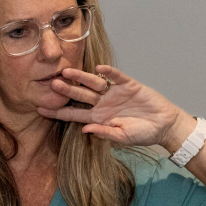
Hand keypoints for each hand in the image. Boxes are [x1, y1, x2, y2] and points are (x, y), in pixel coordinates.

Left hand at [37, 65, 195, 150]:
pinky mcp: (129, 85)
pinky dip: (109, 72)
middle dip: (66, 90)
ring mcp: (115, 93)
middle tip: (51, 84)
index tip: (41, 108)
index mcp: (99, 118)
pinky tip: (99, 68)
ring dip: (81, 78)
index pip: (74, 114)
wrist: (164, 125)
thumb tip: (85, 130)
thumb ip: (105, 133)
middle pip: (81, 96)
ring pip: (94, 83)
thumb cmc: (143, 134)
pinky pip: (116, 77)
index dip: (58, 111)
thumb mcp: (123, 137)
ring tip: (67, 71)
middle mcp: (103, 104)